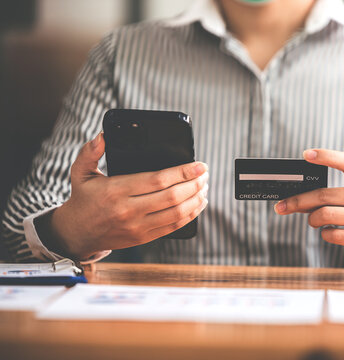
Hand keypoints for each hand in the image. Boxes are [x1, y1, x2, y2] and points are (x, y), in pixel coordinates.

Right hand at [47, 132, 208, 259]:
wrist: (76, 232)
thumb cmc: (83, 198)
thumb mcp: (80, 172)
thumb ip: (89, 152)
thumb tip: (102, 135)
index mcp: (117, 190)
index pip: (158, 180)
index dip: (183, 172)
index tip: (200, 165)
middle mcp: (129, 210)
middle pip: (172, 197)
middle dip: (194, 184)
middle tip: (206, 174)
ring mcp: (137, 227)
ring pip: (176, 213)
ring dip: (196, 199)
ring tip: (205, 186)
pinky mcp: (143, 238)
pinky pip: (173, 226)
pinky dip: (190, 215)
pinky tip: (199, 203)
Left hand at [274, 149, 343, 261]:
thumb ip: (338, 192)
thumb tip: (299, 199)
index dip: (326, 156)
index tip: (306, 154)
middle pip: (324, 196)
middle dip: (299, 201)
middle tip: (283, 206)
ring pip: (326, 215)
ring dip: (312, 219)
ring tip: (313, 220)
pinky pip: (334, 235)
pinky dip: (325, 233)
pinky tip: (328, 231)